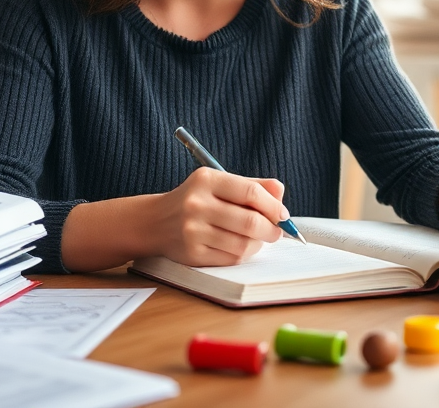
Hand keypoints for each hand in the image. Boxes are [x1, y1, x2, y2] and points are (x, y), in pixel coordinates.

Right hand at [151, 167, 286, 266]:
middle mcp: (197, 204)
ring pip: (243, 244)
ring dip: (258, 243)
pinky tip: (240, 246)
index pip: (251, 192)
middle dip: (271, 229)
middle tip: (277, 231)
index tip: (282, 214)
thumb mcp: (218, 183)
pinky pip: (231, 259)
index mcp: (206, 180)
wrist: (155, 222)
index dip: (274, 206)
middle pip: (250, 221)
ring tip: (257, 238)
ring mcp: (192, 231)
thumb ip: (251, 185)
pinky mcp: (192, 254)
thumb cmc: (195, 200)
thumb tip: (281, 194)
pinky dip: (243, 254)